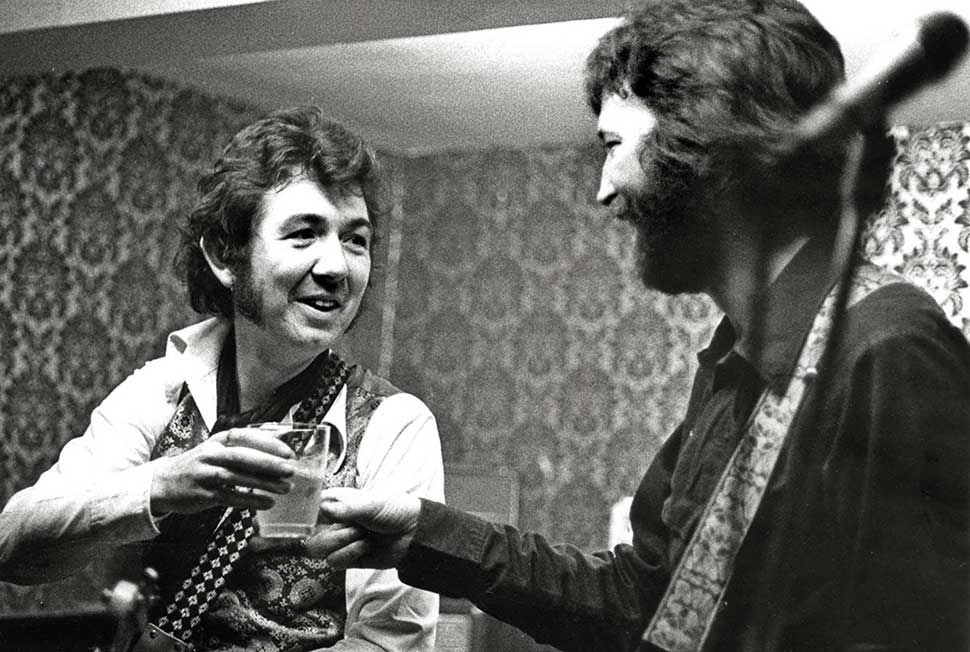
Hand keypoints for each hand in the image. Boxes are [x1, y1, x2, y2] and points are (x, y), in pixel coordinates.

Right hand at [150, 427, 295, 514]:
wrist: (163, 483)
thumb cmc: (199, 466)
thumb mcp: (216, 451)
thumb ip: (241, 451)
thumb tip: (277, 456)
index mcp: (217, 440)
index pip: (245, 436)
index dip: (267, 443)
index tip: (288, 452)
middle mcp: (210, 454)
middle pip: (242, 456)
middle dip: (269, 463)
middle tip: (291, 469)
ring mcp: (205, 474)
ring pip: (237, 477)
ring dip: (264, 483)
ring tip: (285, 488)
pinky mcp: (202, 495)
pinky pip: (230, 497)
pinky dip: (250, 500)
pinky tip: (267, 503)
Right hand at [302, 487, 420, 568]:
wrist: (414, 533)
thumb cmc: (394, 510)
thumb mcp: (371, 503)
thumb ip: (347, 507)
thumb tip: (323, 508)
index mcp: (337, 503)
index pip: (309, 507)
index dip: (309, 514)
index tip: (320, 517)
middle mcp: (334, 522)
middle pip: (310, 533)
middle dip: (333, 533)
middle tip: (355, 528)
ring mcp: (340, 541)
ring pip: (318, 549)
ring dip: (342, 543)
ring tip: (363, 537)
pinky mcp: (348, 558)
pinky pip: (334, 561)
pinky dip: (350, 554)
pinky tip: (366, 547)